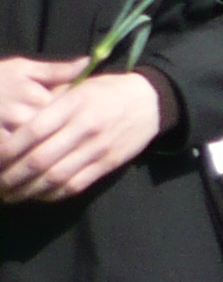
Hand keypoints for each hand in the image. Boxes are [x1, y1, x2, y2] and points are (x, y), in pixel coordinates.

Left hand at [0, 59, 165, 203]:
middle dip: (11, 176)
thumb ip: (48, 100)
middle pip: (40, 159)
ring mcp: (98, 148)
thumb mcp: (78, 86)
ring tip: (10, 195)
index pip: (32, 131)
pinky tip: (37, 194)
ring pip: (56, 177)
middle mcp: (85, 127)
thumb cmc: (106, 91)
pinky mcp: (108, 163)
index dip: (7, 149)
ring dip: (28, 190)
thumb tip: (14, 121)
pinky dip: (52, 193)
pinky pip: (75, 185)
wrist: (150, 101)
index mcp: (74, 104)